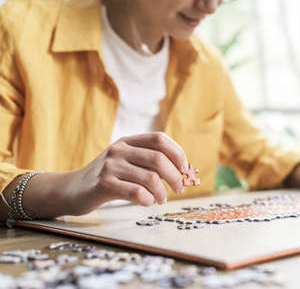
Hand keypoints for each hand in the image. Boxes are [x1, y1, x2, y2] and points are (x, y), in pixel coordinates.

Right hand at [13, 132, 188, 217]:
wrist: (71, 190)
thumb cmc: (107, 178)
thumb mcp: (125, 161)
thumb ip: (148, 162)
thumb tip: (182, 172)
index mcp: (128, 141)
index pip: (160, 139)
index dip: (178, 154)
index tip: (185, 170)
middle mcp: (119, 150)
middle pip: (159, 159)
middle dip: (175, 176)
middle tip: (179, 189)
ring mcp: (110, 166)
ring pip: (150, 178)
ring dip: (162, 192)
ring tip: (161, 199)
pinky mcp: (103, 184)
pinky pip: (137, 192)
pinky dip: (148, 200)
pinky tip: (148, 202)